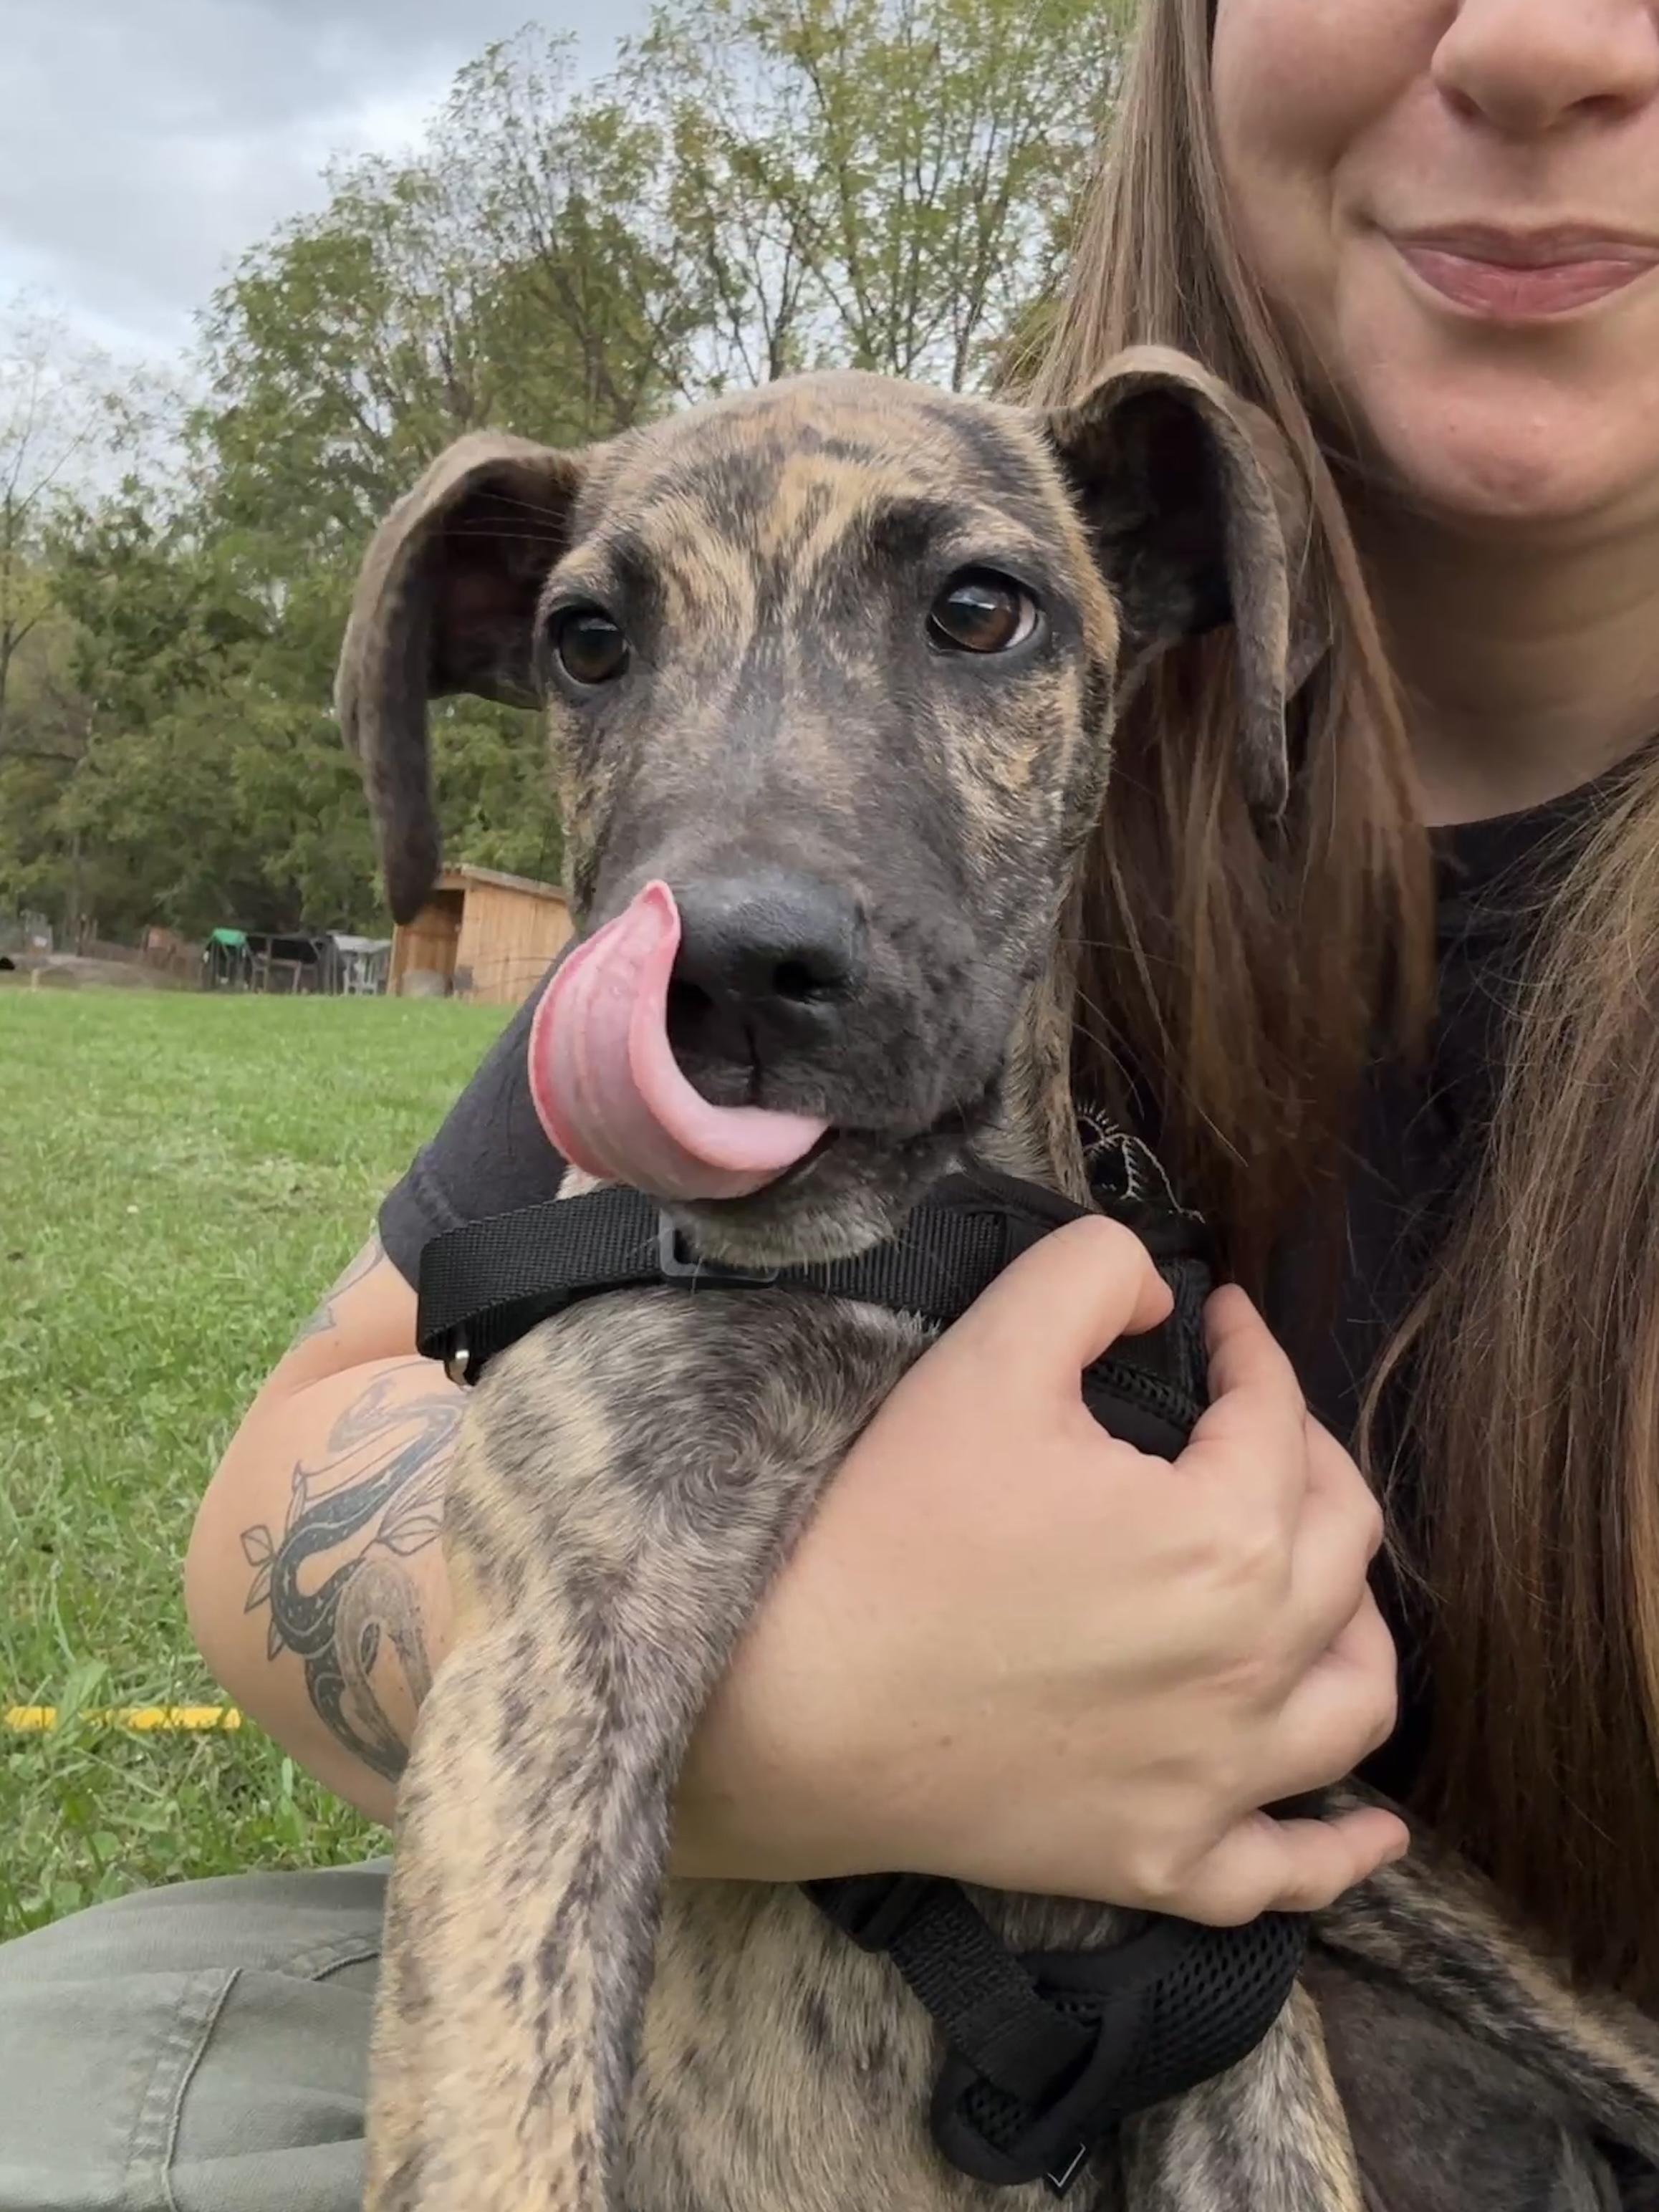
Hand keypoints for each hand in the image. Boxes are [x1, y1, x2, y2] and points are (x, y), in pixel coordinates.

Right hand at [672, 1217, 1405, 1921]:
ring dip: (1358, 1628)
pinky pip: (1292, 1871)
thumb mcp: (985, 1355)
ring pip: (1352, 1701)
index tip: (1219, 1323)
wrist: (785, 1710)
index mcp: (1227, 1536)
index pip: (1276, 1417)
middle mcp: (1255, 1665)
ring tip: (1322, 1589)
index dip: (1252, 1350)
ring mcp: (1217, 1782)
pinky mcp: (1163, 1863)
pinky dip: (1343, 1847)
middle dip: (1308, 1461)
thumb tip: (1162, 1295)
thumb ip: (1092, 1275)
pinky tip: (1369, 1826)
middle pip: (1343, 1546)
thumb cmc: (886, 1533)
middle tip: (1249, 1424)